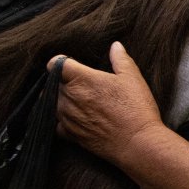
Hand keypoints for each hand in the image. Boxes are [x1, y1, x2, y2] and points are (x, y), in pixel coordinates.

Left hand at [52, 42, 166, 167]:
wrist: (137, 143)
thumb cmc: (136, 109)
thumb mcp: (132, 78)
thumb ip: (120, 59)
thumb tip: (115, 46)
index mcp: (81, 79)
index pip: (55, 64)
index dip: (62, 62)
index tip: (71, 66)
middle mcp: (69, 97)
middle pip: (53, 83)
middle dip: (64, 82)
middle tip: (82, 85)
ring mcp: (66, 117)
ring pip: (52, 103)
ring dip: (61, 100)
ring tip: (80, 102)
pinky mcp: (69, 135)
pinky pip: (56, 124)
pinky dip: (62, 121)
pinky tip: (77, 119)